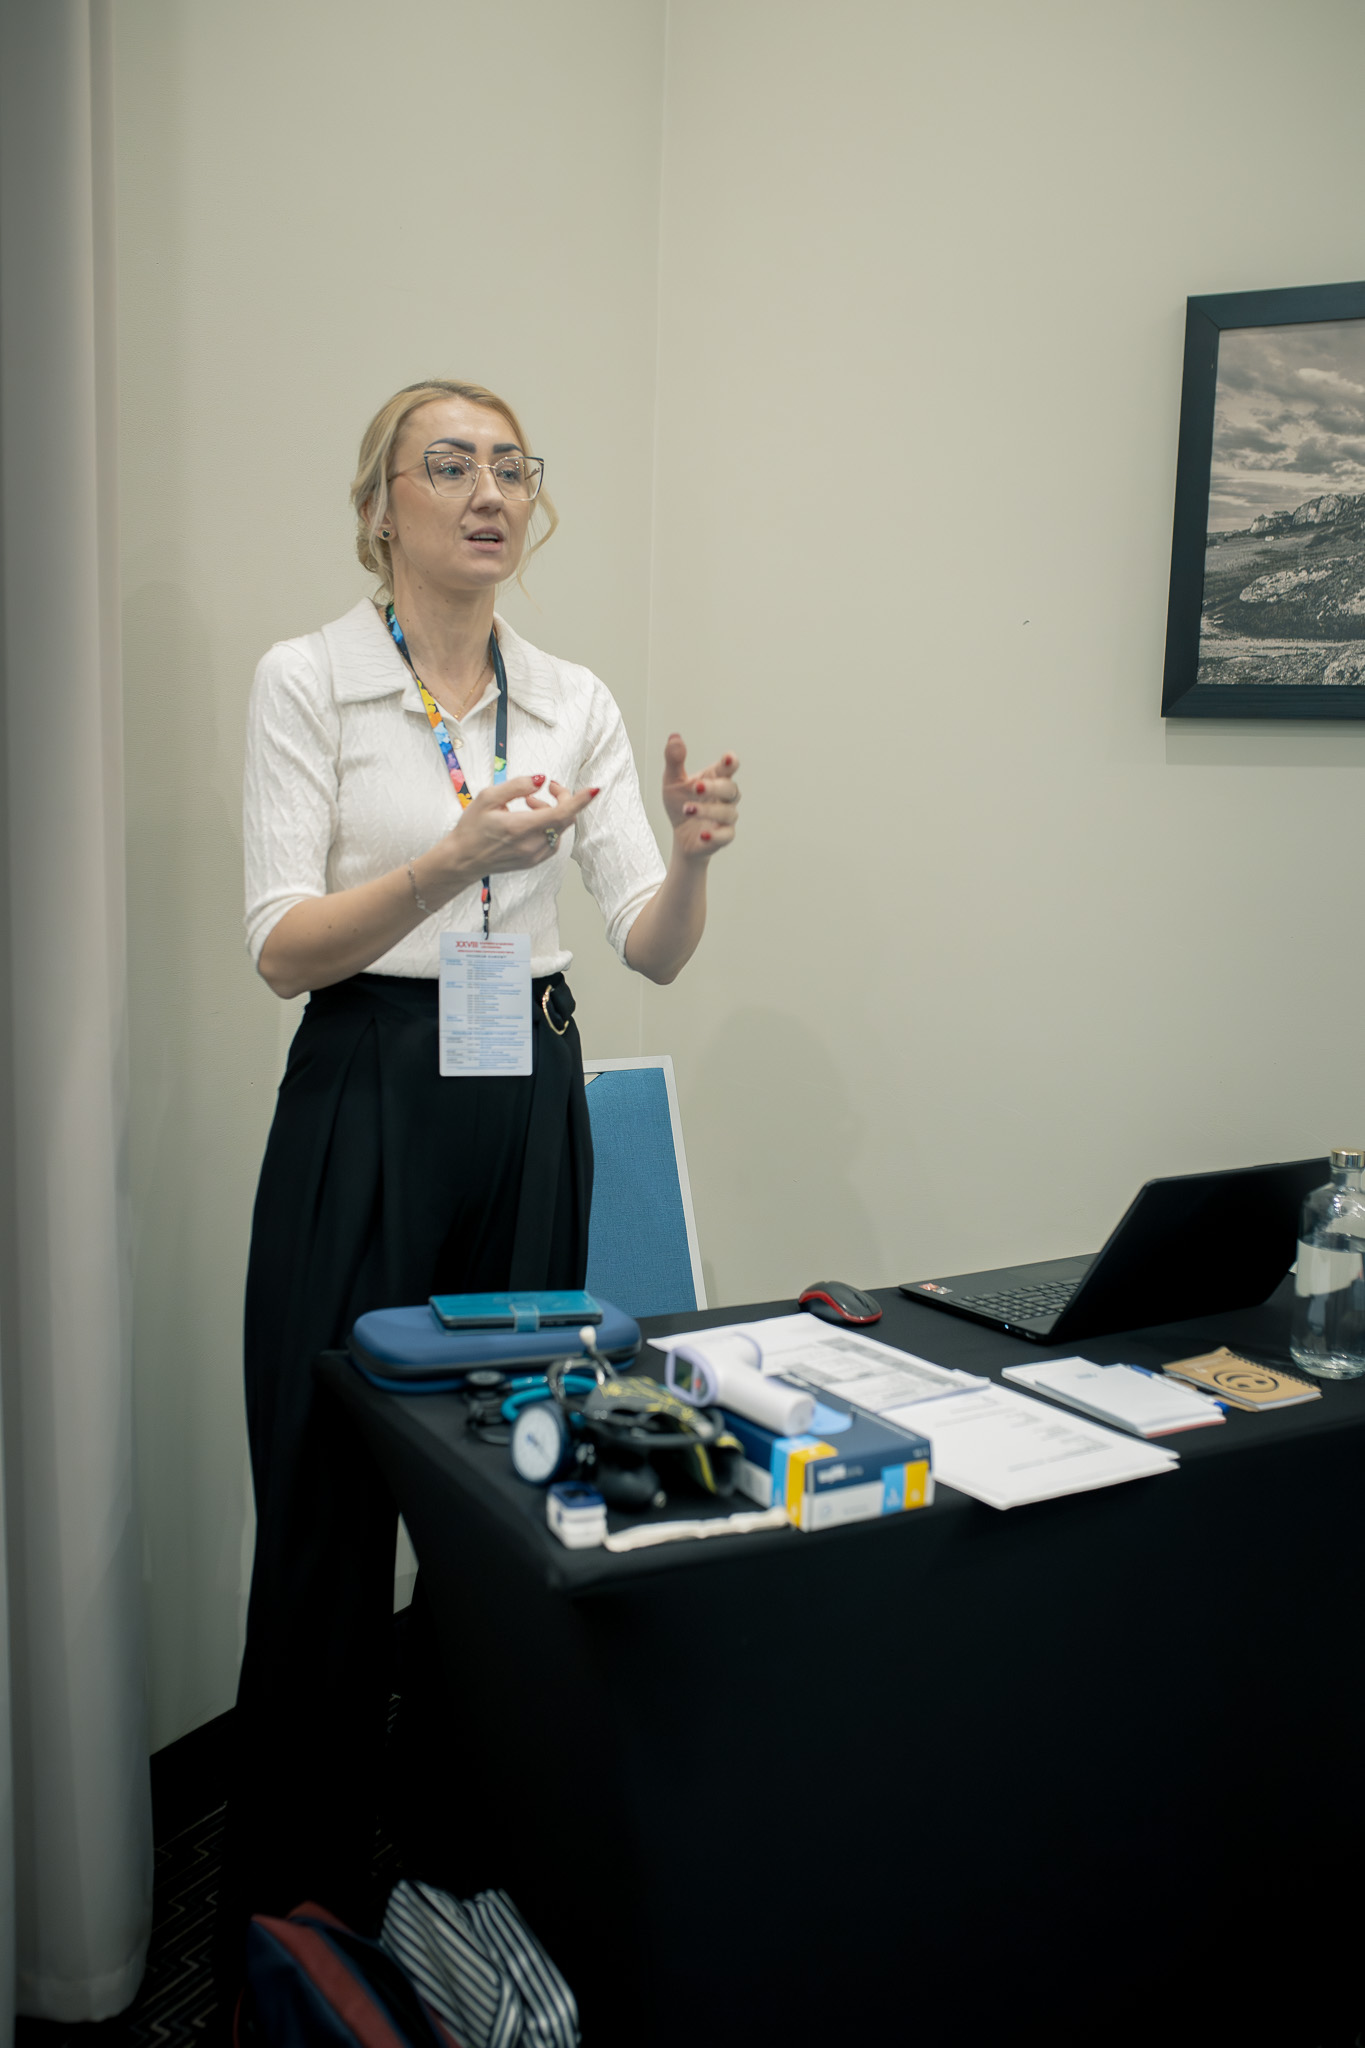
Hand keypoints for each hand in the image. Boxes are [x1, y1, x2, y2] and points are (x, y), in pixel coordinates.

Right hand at [431, 774, 597, 889]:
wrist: (463, 860)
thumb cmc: (472, 828)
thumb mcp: (488, 798)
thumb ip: (517, 786)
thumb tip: (541, 780)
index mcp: (521, 827)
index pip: (561, 813)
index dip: (579, 800)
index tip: (594, 789)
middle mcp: (532, 844)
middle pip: (565, 819)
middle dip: (562, 798)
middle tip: (547, 786)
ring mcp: (535, 855)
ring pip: (560, 829)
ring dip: (552, 812)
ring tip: (529, 804)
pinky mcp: (535, 861)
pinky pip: (553, 839)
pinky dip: (548, 826)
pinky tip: (530, 820)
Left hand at [661, 735, 739, 858]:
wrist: (680, 836)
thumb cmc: (680, 803)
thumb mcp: (672, 781)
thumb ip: (674, 760)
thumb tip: (674, 737)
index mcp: (715, 778)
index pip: (729, 768)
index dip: (731, 762)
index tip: (728, 758)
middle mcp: (725, 797)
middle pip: (731, 789)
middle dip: (715, 787)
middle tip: (696, 787)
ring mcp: (725, 817)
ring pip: (728, 812)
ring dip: (707, 810)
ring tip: (687, 809)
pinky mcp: (723, 837)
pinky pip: (726, 835)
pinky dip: (715, 835)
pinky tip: (703, 834)